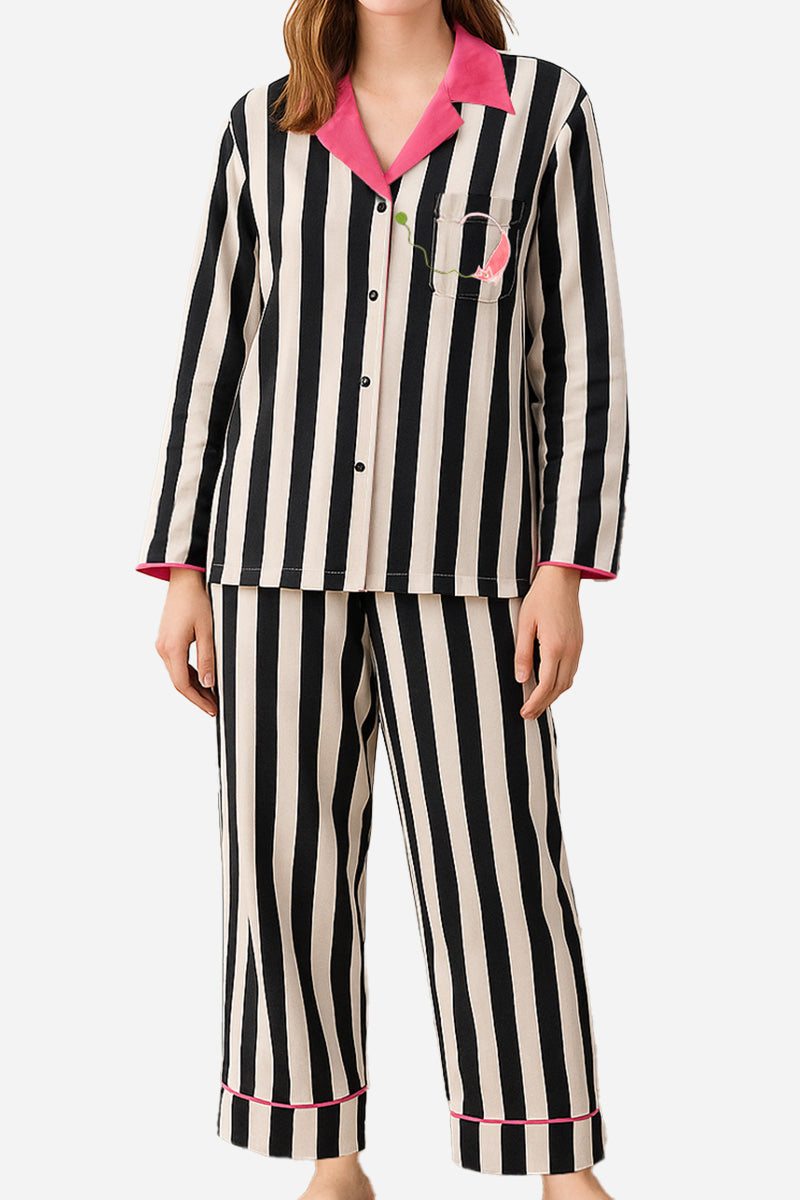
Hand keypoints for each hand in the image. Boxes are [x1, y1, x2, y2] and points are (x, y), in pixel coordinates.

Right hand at [154, 569, 216, 716]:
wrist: (184, 580)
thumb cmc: (198, 601)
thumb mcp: (208, 630)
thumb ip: (208, 658)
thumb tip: (209, 684)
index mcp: (172, 648)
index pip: (182, 684)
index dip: (198, 700)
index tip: (213, 710)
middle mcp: (162, 648)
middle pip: (178, 682)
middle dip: (197, 697)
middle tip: (215, 707)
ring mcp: (161, 644)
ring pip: (176, 673)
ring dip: (193, 686)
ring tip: (212, 696)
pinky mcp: (165, 639)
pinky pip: (176, 663)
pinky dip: (188, 674)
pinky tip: (202, 679)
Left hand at [515, 565, 583, 719]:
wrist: (562, 579)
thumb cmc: (540, 598)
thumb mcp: (524, 624)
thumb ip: (522, 653)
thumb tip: (520, 679)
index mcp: (554, 647)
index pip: (546, 685)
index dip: (535, 702)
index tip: (524, 712)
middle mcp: (570, 651)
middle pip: (559, 688)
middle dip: (543, 704)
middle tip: (528, 715)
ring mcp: (577, 647)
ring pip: (568, 681)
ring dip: (554, 695)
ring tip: (537, 703)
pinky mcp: (579, 643)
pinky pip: (572, 670)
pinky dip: (561, 683)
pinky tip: (550, 685)